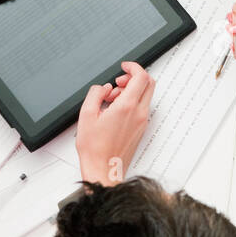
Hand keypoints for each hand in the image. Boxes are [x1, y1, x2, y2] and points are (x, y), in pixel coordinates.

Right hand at [76, 61, 154, 184]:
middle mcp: (139, 114)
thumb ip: (96, 94)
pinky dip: (132, 102)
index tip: (124, 67)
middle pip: (149, 84)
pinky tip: (115, 109)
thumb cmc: (95, 148)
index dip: (133, 67)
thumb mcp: (86, 115)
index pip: (141, 77)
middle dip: (134, 77)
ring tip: (111, 99)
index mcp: (127, 107)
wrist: (104, 169)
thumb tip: (104, 88)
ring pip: (145, 95)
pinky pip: (141, 107)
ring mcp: (142, 122)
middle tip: (118, 82)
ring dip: (131, 90)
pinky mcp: (141, 129)